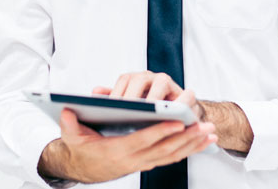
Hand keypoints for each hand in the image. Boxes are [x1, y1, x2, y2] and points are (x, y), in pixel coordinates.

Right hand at [48, 107, 216, 183]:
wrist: (85, 168)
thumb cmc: (81, 147)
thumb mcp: (72, 136)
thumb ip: (69, 124)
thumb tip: (66, 110)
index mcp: (118, 151)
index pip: (144, 141)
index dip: (161, 132)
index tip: (178, 122)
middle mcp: (134, 160)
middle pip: (165, 149)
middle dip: (187, 137)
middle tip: (205, 125)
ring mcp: (144, 163)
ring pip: (173, 155)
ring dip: (194, 145)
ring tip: (211, 133)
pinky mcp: (150, 162)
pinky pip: (174, 157)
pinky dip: (191, 150)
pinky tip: (205, 141)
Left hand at [91, 70, 206, 120]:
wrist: (177, 118)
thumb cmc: (148, 114)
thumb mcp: (129, 107)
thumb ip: (114, 99)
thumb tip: (95, 91)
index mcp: (136, 79)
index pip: (124, 79)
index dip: (118, 92)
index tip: (110, 109)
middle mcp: (152, 78)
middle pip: (140, 79)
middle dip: (133, 95)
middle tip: (126, 112)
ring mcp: (169, 84)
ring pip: (161, 82)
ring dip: (154, 98)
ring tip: (147, 112)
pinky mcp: (187, 94)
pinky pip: (185, 95)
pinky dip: (180, 104)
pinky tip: (171, 117)